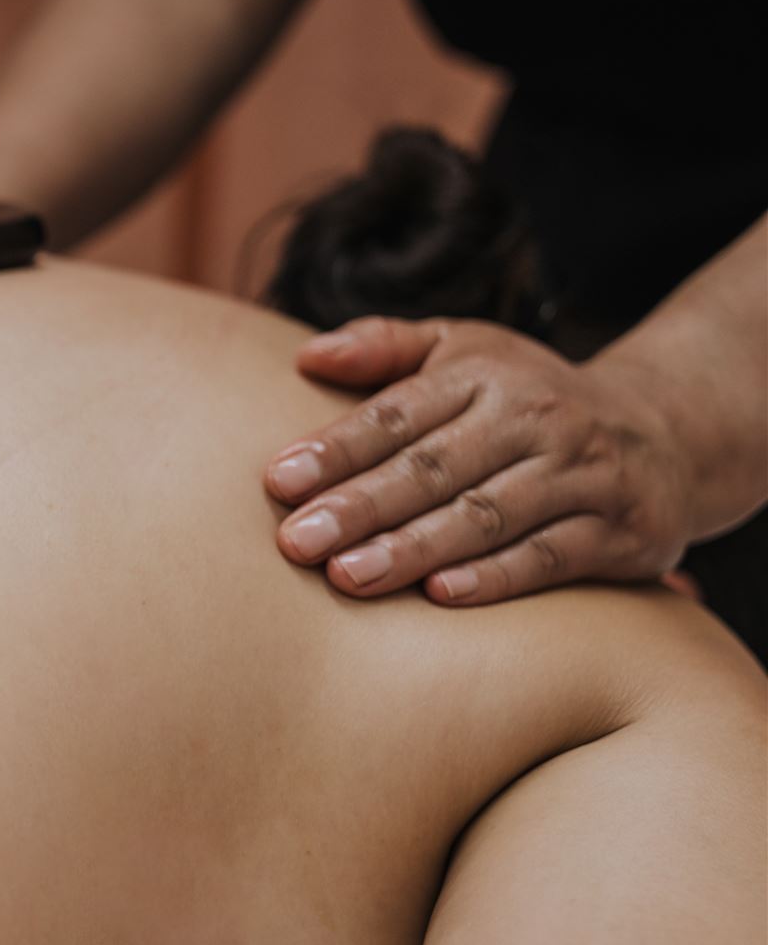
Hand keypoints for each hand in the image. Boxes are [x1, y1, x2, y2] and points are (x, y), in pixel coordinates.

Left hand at [264, 317, 696, 605]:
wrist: (666, 431)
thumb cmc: (527, 397)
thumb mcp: (463, 350)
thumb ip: (384, 348)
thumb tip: (308, 357)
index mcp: (487, 374)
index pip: (399, 414)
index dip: (337, 447)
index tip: (278, 480)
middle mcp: (538, 419)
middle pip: (435, 468)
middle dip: (361, 506)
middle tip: (295, 543)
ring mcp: (584, 475)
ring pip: (487, 516)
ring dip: (414, 548)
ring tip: (348, 576)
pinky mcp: (621, 531)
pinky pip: (549, 558)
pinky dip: (496, 578)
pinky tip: (440, 596)